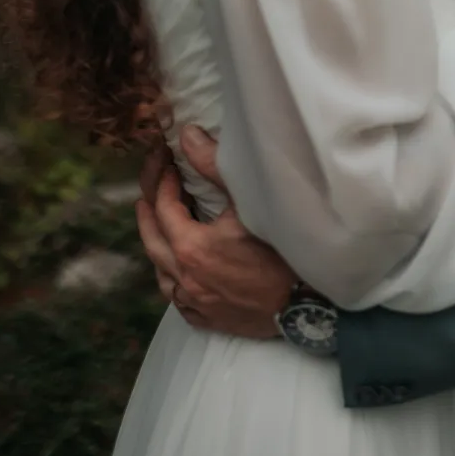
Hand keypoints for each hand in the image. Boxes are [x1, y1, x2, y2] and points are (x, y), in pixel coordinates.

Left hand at [133, 126, 292, 338]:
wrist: (306, 308)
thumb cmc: (283, 254)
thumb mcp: (250, 203)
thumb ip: (215, 167)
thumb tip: (188, 136)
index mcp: (192, 248)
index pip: (164, 209)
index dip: (163, 184)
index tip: (171, 168)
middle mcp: (185, 278)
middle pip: (152, 241)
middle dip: (148, 212)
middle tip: (149, 192)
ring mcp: (194, 302)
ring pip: (161, 274)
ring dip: (158, 248)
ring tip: (159, 230)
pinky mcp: (206, 319)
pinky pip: (177, 300)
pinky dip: (174, 280)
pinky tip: (180, 272)